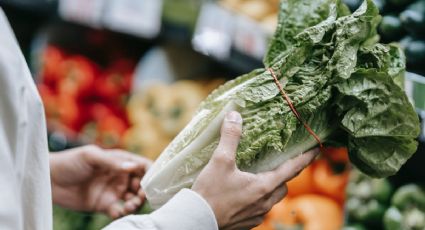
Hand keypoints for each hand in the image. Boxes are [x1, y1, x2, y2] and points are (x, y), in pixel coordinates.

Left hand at [50, 145, 151, 218]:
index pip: (142, 165)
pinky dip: (124, 213)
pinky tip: (118, 212)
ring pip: (134, 199)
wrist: (49, 180)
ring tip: (129, 206)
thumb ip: (112, 162)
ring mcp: (113, 191)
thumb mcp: (91, 156)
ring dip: (136, 203)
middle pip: (142, 184)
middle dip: (145, 191)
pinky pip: (120, 211)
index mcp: (119, 161)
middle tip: (140, 197)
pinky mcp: (105, 205)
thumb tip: (132, 167)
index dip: (151, 172)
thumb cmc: (70, 162)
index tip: (154, 181)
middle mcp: (120, 176)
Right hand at [192, 111, 318, 229]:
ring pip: (272, 199)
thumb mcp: (220, 161)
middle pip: (283, 186)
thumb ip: (230, 137)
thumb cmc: (210, 192)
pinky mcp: (246, 223)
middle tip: (282, 163)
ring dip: (271, 188)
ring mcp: (256, 215)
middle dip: (285, 175)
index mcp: (264, 186)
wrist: (196, 220)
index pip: (292, 169)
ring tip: (260, 178)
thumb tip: (234, 116)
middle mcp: (264, 203)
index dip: (305, 159)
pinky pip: (259, 209)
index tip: (316, 150)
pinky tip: (244, 194)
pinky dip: (258, 199)